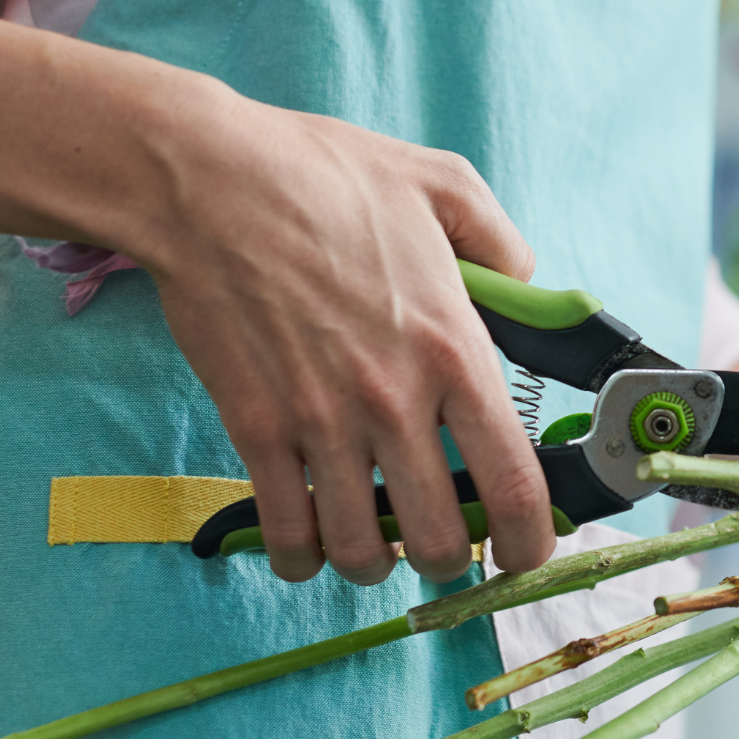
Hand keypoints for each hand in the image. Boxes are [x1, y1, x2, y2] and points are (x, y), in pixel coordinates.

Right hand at [0, 0, 553, 585]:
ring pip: (359, 551)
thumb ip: (500, 243)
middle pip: (439, 539)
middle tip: (441, 542)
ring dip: (371, 563)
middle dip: (448, 559)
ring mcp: (321, 422)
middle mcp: (395, 401)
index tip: (526, 553)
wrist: (208, 182)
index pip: (512, 482)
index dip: (529, 541)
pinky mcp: (256, 429)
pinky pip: (285, 532)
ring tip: (373, 544)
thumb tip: (526, 287)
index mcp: (454, 349)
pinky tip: (307, 543)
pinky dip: (300, 556)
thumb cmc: (325, 175)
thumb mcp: (442, 184)